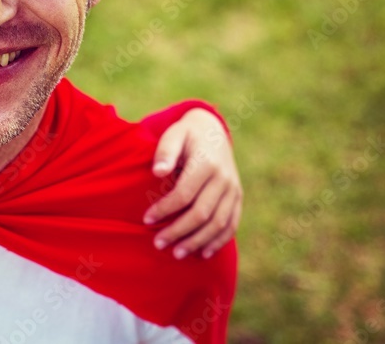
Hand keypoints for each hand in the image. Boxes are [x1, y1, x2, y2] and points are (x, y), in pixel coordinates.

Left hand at [143, 108, 241, 259]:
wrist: (212, 131)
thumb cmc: (185, 135)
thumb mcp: (173, 134)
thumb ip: (165, 152)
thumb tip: (157, 172)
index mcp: (206, 163)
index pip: (184, 194)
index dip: (165, 209)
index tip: (146, 220)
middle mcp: (223, 178)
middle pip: (201, 213)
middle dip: (179, 231)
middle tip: (158, 243)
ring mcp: (233, 189)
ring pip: (218, 223)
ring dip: (197, 241)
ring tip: (176, 253)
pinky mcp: (238, 198)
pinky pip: (231, 224)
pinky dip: (218, 241)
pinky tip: (203, 253)